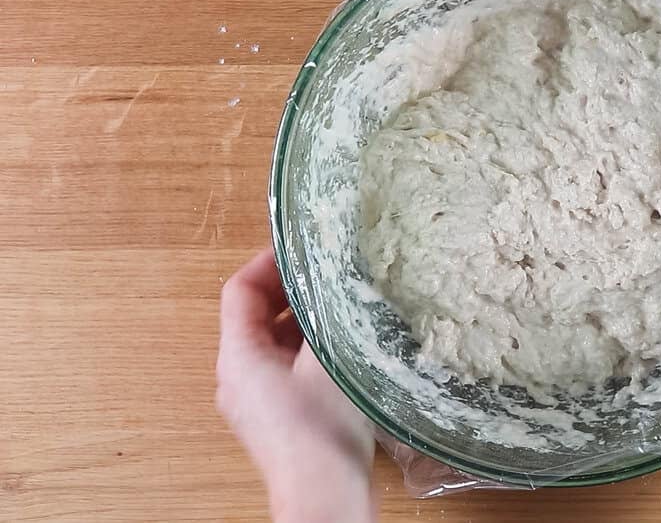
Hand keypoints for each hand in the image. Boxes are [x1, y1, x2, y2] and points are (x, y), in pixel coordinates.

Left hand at [217, 248, 376, 521]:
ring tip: (341, 304)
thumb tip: (336, 273)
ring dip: (303, 319)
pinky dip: (309, 348)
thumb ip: (327, 313)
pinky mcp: (277, 417)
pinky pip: (285, 367)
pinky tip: (343, 346)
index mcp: (238, 356)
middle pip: (255, 315)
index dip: (268, 261)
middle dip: (291, 290)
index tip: (300, 246)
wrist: (325, 495)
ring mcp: (254, 400)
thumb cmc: (320, 432)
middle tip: (327, 272)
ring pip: (273, 342)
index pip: (240, 290)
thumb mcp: (329, 357)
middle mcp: (236, 376)